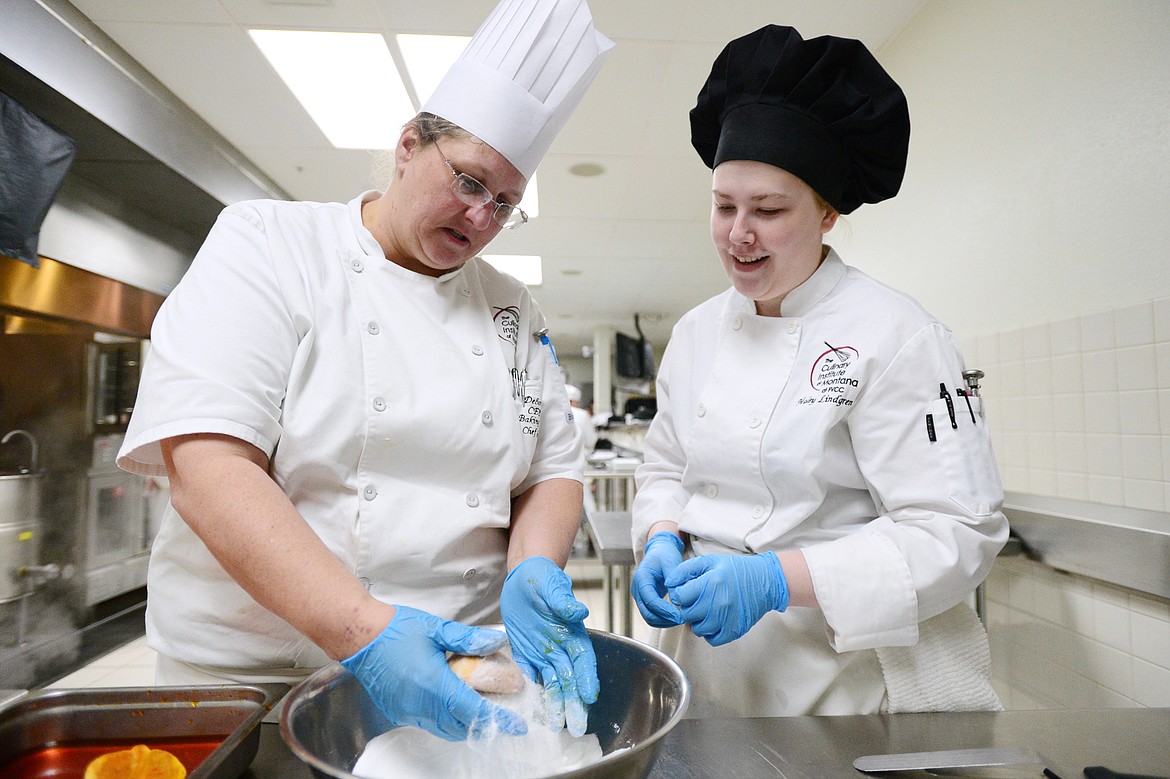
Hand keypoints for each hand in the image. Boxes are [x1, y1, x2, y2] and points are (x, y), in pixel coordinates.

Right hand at [340, 606, 526, 740]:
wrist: (362, 638)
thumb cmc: (396, 630)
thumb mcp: (437, 629)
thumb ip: (468, 639)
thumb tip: (495, 642)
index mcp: (433, 684)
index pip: (473, 709)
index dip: (497, 719)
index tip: (516, 724)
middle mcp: (420, 704)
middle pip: (462, 726)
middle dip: (484, 723)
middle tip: (503, 715)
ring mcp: (408, 711)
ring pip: (445, 729)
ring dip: (466, 723)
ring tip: (482, 709)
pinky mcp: (399, 712)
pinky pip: (429, 724)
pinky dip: (447, 720)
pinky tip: (454, 704)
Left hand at [501, 556, 598, 736]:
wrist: (523, 578)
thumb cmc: (543, 579)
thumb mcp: (553, 587)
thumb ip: (564, 602)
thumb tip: (579, 612)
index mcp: (573, 633)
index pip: (583, 660)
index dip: (586, 678)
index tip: (589, 696)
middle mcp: (561, 647)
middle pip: (570, 679)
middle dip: (573, 702)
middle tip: (576, 726)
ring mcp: (543, 653)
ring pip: (552, 683)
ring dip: (555, 704)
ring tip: (556, 725)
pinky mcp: (525, 653)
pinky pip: (529, 675)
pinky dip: (532, 692)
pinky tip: (534, 710)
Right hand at [631, 532, 684, 626]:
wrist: (659, 551)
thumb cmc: (664, 555)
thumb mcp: (671, 563)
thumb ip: (674, 581)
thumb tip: (677, 601)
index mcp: (642, 578)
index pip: (650, 600)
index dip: (664, 610)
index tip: (678, 616)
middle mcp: (637, 589)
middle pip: (647, 612)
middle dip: (664, 619)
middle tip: (681, 620)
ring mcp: (640, 596)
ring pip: (648, 617)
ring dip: (663, 622)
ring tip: (679, 619)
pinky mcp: (645, 600)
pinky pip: (651, 615)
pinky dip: (662, 619)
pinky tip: (674, 617)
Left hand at [666, 552, 788, 646]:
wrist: (765, 582)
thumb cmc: (736, 570)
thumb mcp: (709, 561)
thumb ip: (685, 570)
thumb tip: (669, 583)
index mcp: (711, 582)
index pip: (680, 597)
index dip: (680, 594)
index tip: (686, 591)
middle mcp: (718, 603)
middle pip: (687, 614)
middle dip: (688, 607)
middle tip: (696, 600)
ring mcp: (727, 619)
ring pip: (697, 629)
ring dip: (697, 620)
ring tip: (706, 609)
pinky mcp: (734, 630)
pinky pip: (712, 639)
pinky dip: (710, 632)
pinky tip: (714, 620)